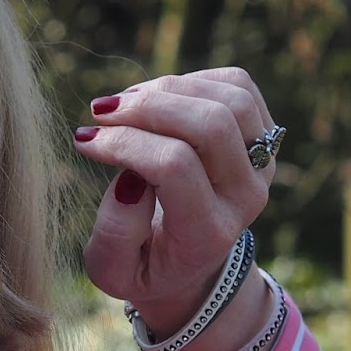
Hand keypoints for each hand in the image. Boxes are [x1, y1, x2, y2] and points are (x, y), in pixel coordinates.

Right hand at [72, 68, 278, 350]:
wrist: (190, 265)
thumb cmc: (141, 264)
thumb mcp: (112, 269)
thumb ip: (115, 233)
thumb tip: (131, 175)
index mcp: (208, 234)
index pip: (175, 166)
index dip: (125, 143)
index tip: (85, 141)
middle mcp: (246, 198)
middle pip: (211, 124)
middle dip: (148, 106)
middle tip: (101, 112)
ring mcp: (262, 165)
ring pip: (229, 99)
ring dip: (169, 88)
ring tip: (126, 104)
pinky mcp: (265, 137)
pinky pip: (238, 86)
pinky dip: (193, 81)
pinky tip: (157, 99)